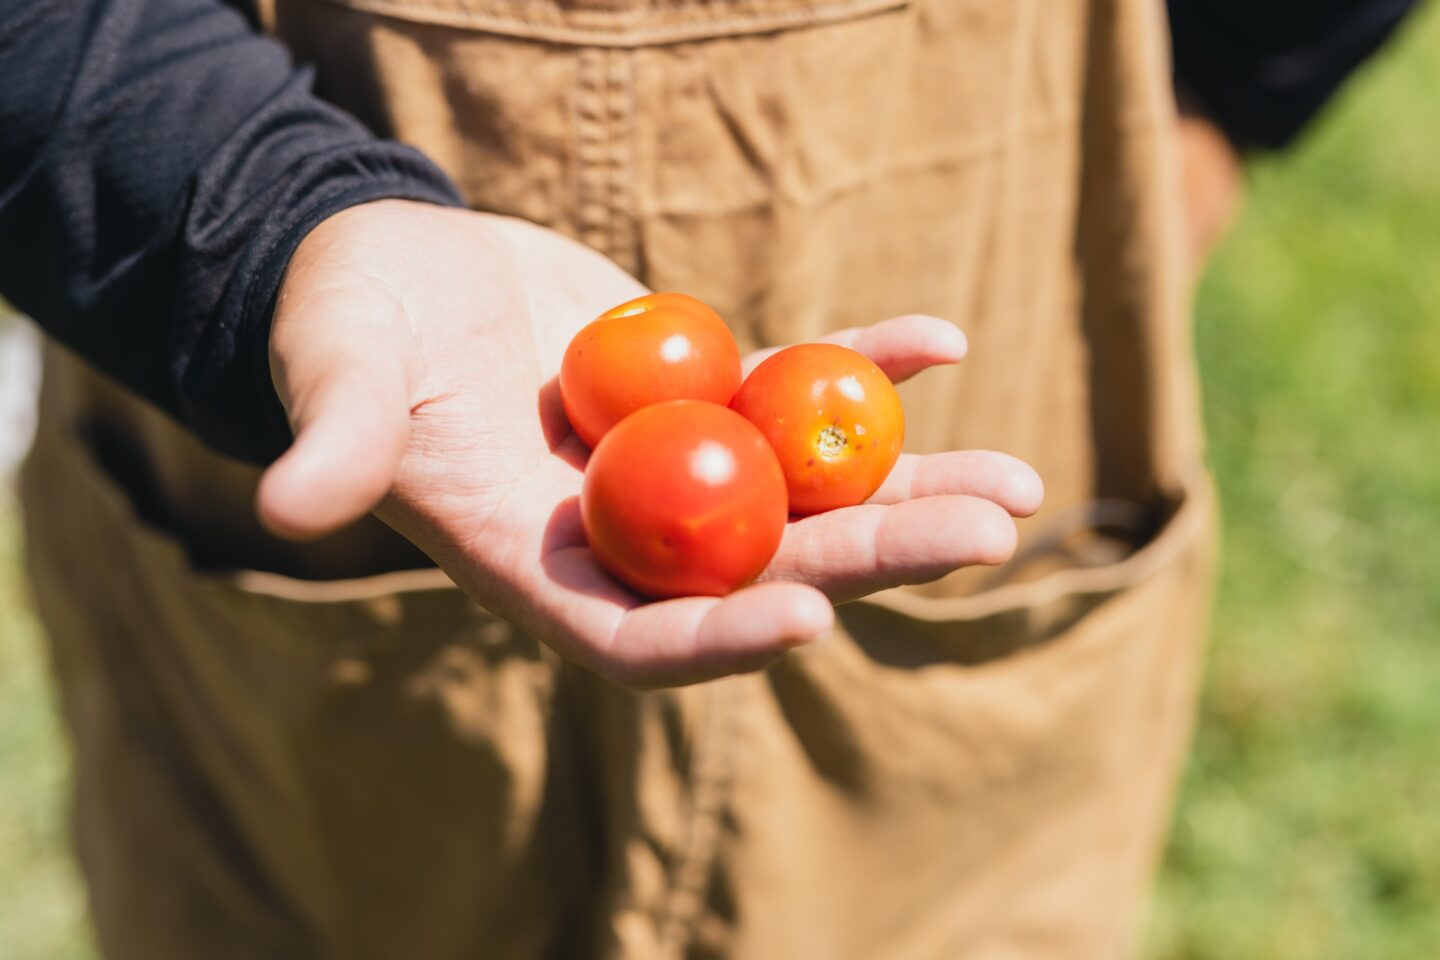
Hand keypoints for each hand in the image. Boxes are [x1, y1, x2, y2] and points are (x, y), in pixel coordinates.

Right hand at [257, 201, 1041, 687]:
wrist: (397, 271)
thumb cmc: (346, 329)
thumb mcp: (333, 376)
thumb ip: (333, 442)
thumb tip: (287, 505)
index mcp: (540, 563)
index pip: (638, 636)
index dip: (722, 640)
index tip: (812, 621)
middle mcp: (624, 533)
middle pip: (762, 569)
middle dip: (872, 562)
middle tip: (988, 538)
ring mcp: (674, 466)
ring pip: (807, 495)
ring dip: (910, 489)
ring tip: (1023, 486)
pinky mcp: (702, 393)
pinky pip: (794, 389)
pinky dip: (864, 369)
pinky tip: (940, 343)